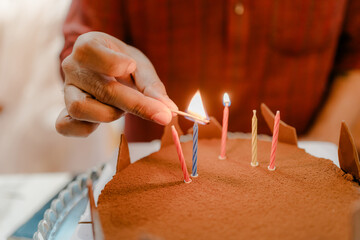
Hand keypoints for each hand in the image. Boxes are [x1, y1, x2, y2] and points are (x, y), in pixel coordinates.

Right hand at [56, 32, 176, 136]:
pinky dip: (84, 129)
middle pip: (101, 89)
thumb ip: (152, 87)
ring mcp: (67, 90)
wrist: (107, 71)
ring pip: (81, 109)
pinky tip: (100, 123)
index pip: (92, 53)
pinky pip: (66, 126)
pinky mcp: (65, 111)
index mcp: (89, 45)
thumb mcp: (140, 68)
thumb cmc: (124, 65)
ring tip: (121, 108)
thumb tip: (168, 110)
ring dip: (109, 114)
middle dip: (136, 104)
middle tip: (163, 115)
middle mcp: (72, 67)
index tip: (131, 67)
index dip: (113, 63)